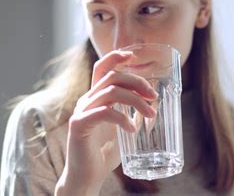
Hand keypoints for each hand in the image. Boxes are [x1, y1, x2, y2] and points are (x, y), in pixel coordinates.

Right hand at [55, 50, 157, 195]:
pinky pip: (103, 112)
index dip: (116, 57)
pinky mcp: (79, 125)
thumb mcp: (122, 130)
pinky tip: (132, 129)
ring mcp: (81, 112)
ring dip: (135, 100)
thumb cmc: (103, 155)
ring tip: (150, 113)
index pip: (102, 68)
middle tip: (153, 96)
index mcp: (95, 98)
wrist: (87, 177)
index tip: (133, 55)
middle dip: (136, 81)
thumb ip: (131, 115)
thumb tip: (150, 105)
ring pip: (110, 91)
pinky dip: (122, 118)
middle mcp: (86, 100)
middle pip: (111, 76)